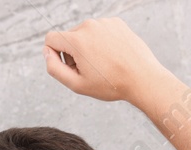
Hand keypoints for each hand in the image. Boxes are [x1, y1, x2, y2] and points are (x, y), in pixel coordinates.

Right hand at [44, 18, 166, 102]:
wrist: (143, 78)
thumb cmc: (110, 84)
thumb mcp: (77, 84)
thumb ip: (55, 69)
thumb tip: (47, 52)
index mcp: (77, 40)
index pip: (51, 39)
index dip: (53, 55)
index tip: (67, 66)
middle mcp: (89, 26)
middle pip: (68, 37)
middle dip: (73, 53)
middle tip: (89, 71)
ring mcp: (104, 22)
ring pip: (85, 33)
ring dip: (87, 47)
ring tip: (103, 65)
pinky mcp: (116, 23)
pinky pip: (100, 31)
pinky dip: (102, 42)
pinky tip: (113, 56)